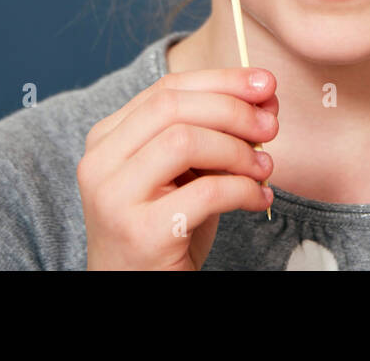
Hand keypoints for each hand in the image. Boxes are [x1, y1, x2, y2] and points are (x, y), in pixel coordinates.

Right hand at [77, 66, 277, 269]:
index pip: (166, 89)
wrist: (136, 289)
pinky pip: (206, 192)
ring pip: (184, 141)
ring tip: (264, 168)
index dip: (221, 80)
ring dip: (237, 150)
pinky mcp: (142, 233)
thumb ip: (213, 132)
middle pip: (172, 107)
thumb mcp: (185, 172)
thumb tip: (264, 95)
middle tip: (270, 125)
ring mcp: (115, 198)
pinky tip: (259, 199)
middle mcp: (100, 163)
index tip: (264, 82)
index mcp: (106, 139)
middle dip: (232, 109)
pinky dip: (243, 190)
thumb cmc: (166, 228)